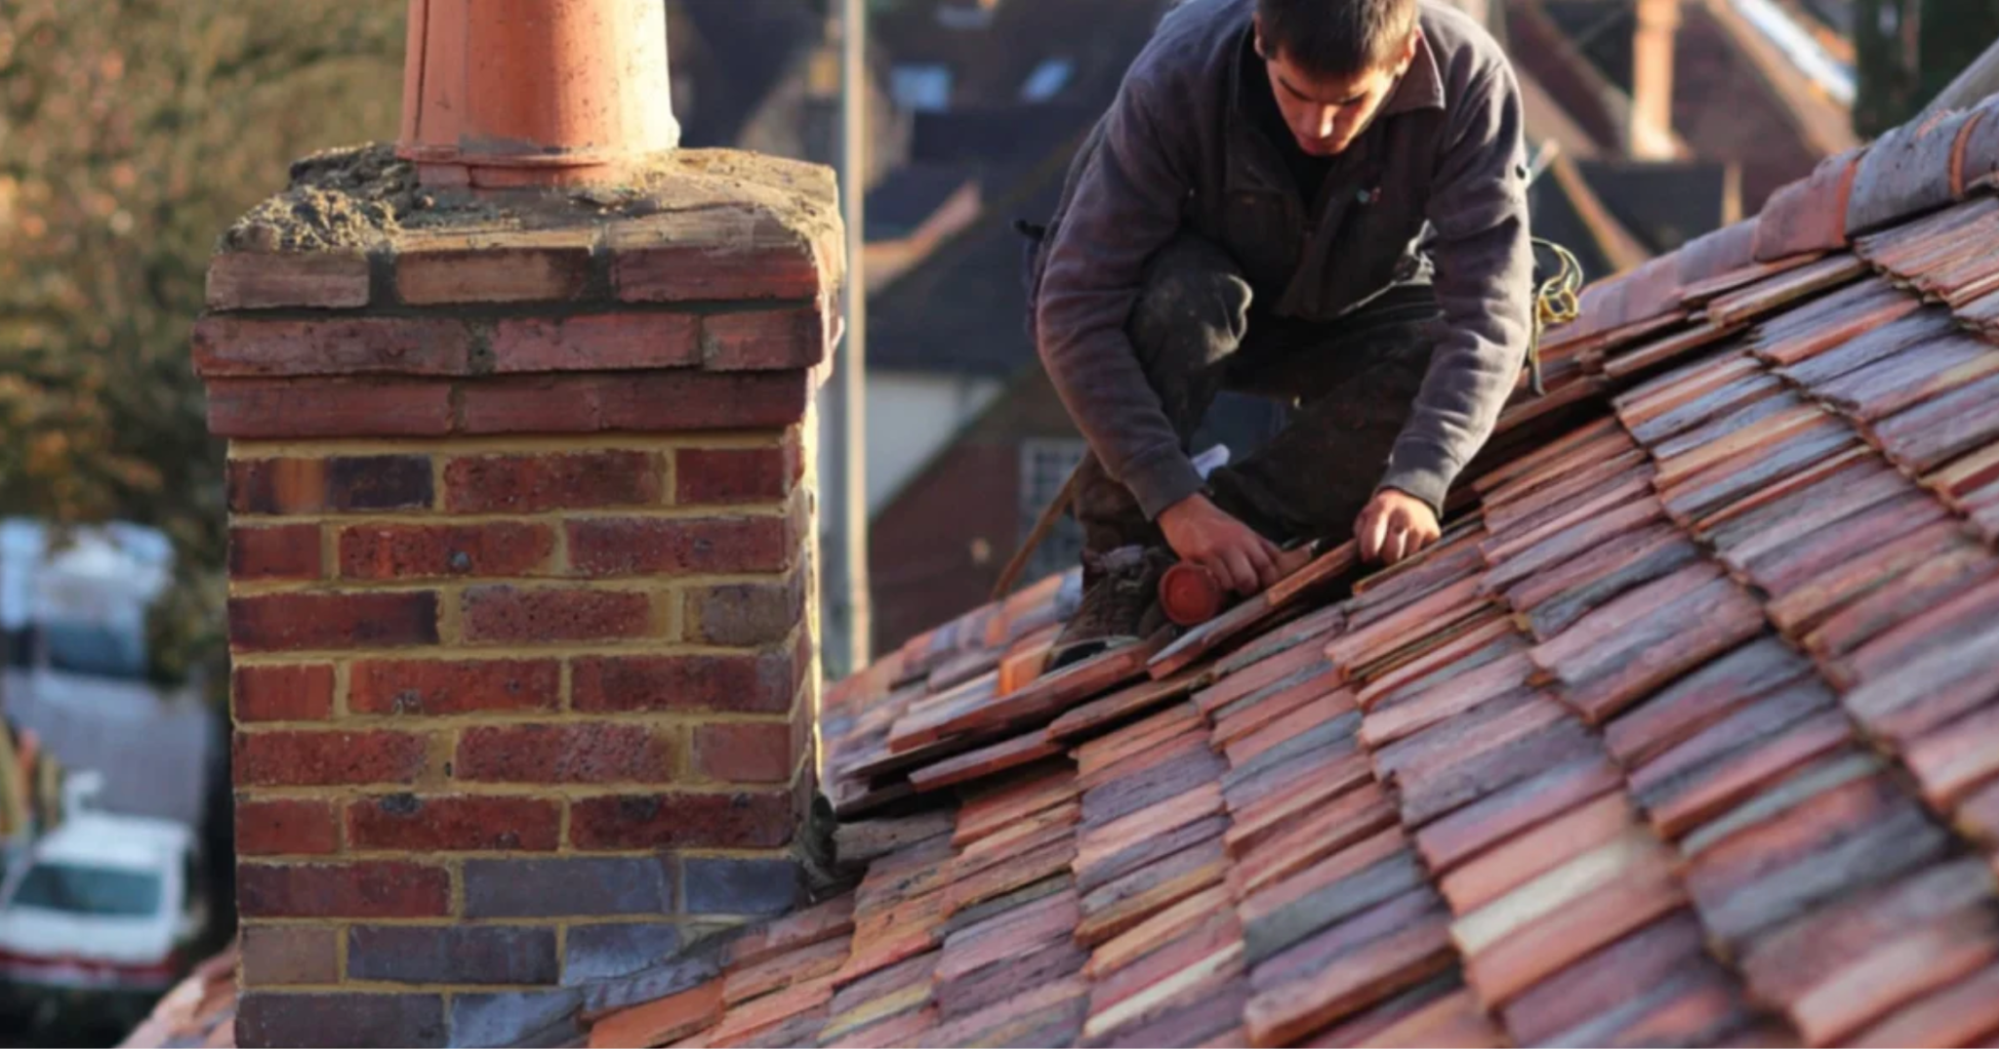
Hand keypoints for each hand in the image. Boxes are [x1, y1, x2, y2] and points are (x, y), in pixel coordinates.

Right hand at [1158, 494, 1283, 594]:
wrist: (1186, 510)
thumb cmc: (1215, 524)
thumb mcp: (1242, 531)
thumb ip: (1260, 547)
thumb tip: (1283, 563)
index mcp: (1251, 538)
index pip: (1271, 564)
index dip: (1272, 581)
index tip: (1269, 589)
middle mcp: (1238, 542)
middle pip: (1253, 576)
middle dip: (1250, 589)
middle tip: (1243, 590)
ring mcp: (1220, 548)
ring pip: (1235, 581)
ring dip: (1231, 588)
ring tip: (1224, 583)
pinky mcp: (1202, 554)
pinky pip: (1215, 579)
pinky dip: (1215, 585)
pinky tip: (1211, 579)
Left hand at [1356, 489, 1440, 564]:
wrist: (1411, 496)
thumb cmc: (1382, 513)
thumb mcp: (1366, 517)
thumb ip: (1359, 536)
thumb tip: (1363, 558)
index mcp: (1382, 509)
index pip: (1373, 539)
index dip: (1369, 553)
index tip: (1368, 557)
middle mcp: (1403, 516)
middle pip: (1392, 554)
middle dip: (1384, 559)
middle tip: (1383, 555)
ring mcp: (1420, 525)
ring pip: (1407, 558)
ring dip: (1401, 559)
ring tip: (1397, 548)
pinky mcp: (1434, 533)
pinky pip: (1422, 556)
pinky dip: (1415, 557)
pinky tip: (1411, 546)